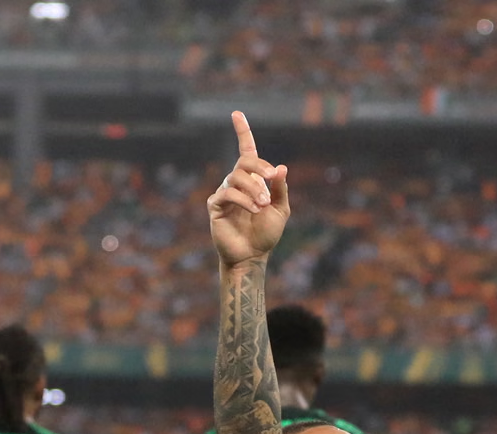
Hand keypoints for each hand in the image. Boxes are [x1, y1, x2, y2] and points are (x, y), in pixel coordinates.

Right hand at [208, 111, 289, 267]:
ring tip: (262, 205)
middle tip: (271, 180)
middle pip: (244, 162)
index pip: (246, 151)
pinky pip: (227, 193)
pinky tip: (253, 210)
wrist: (252, 256)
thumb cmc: (265, 234)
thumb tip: (281, 167)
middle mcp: (236, 182)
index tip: (236, 114)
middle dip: (259, 167)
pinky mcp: (215, 206)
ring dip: (254, 189)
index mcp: (252, 180)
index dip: (242, 132)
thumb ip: (280, 189)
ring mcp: (224, 193)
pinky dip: (243, 199)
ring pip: (237, 177)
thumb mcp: (280, 210)